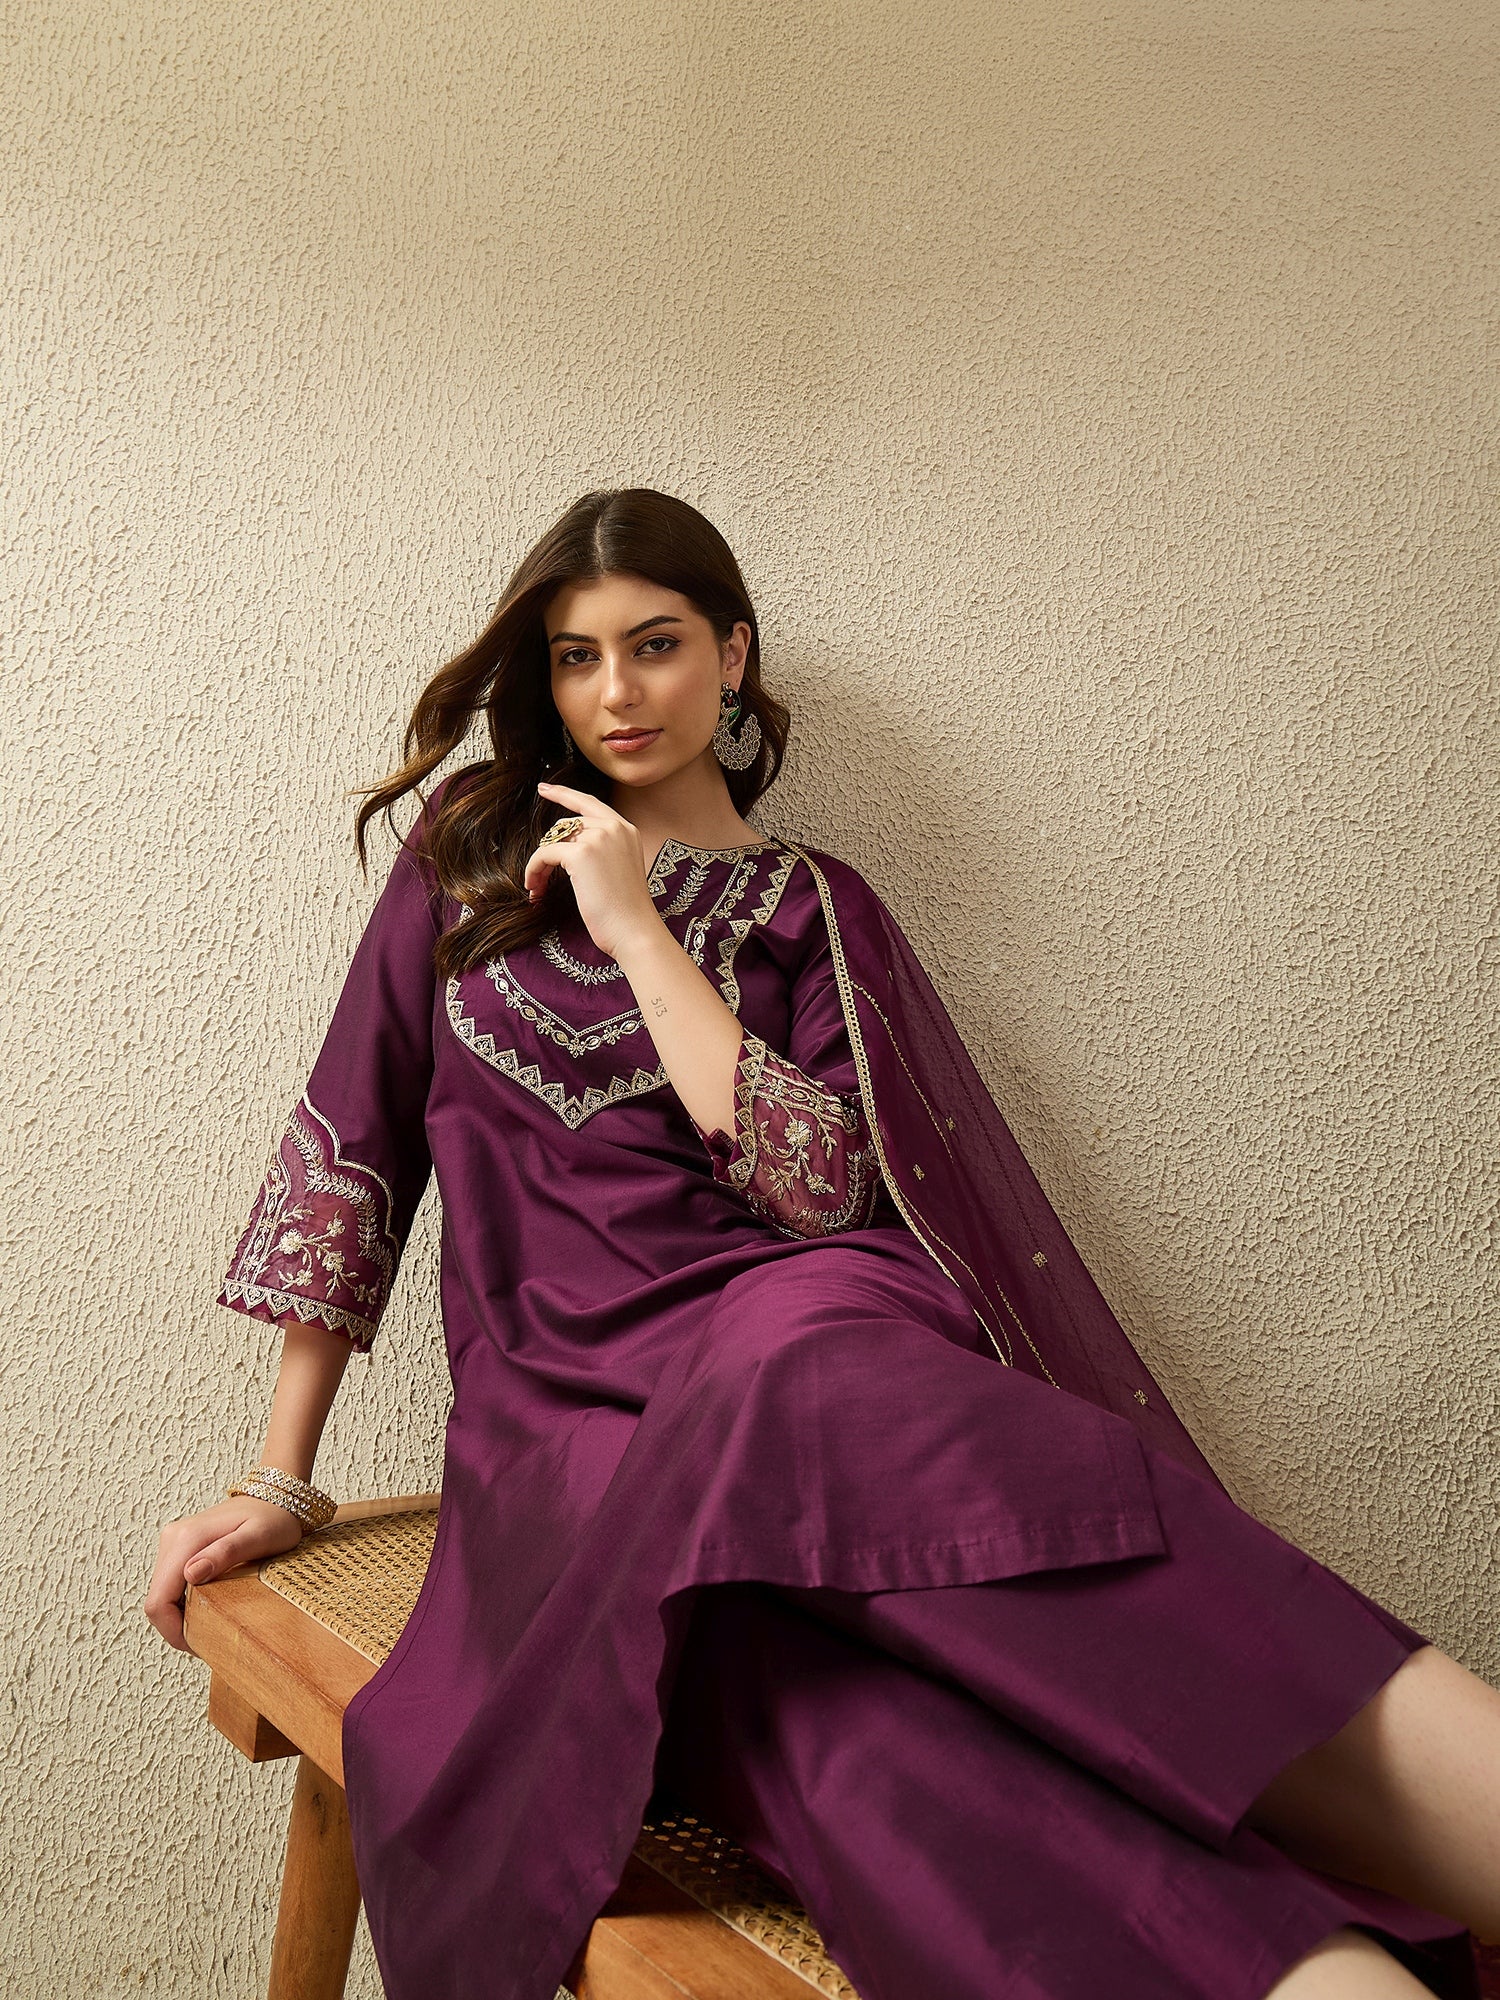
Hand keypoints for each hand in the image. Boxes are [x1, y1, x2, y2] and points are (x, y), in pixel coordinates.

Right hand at [145, 1495, 304, 1653]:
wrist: (276, 1496)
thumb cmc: (274, 1517)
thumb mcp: (259, 1537)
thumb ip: (226, 1553)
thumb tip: (191, 1574)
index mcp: (186, 1539)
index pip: (158, 1600)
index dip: (173, 1631)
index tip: (199, 1643)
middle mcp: (173, 1538)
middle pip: (156, 1600)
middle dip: (176, 1627)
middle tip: (209, 1638)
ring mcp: (174, 1542)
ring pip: (162, 1594)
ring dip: (179, 1616)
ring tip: (210, 1623)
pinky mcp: (180, 1547)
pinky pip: (171, 1584)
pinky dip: (183, 1602)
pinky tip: (207, 1606)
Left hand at [525, 783, 662, 960]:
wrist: (634, 930)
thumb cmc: (626, 910)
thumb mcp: (620, 869)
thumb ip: (603, 850)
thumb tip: (565, 845)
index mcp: (627, 830)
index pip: (589, 803)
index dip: (564, 794)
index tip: (544, 789)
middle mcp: (614, 828)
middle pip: (565, 826)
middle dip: (548, 850)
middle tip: (537, 876)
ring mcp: (598, 838)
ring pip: (552, 841)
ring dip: (539, 865)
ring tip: (537, 888)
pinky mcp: (581, 854)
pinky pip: (544, 854)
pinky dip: (534, 870)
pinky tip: (535, 889)